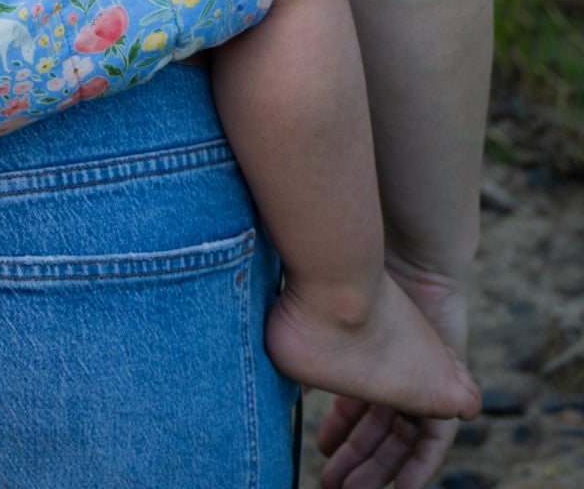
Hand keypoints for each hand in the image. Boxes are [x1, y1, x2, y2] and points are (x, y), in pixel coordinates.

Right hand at [319, 260, 472, 488]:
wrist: (393, 261)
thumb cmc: (341, 286)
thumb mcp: (320, 326)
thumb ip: (311, 353)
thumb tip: (279, 381)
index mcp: (364, 356)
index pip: (354, 406)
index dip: (340, 431)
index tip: (321, 450)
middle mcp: (393, 372)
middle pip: (376, 428)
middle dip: (355, 460)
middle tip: (332, 485)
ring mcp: (421, 382)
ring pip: (402, 439)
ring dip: (381, 469)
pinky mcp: (448, 393)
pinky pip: (434, 441)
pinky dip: (420, 467)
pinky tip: (404, 488)